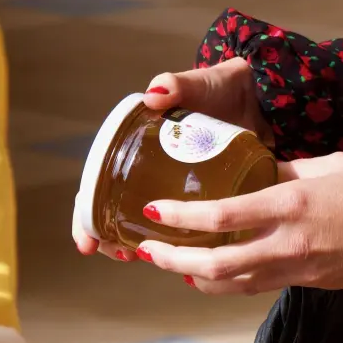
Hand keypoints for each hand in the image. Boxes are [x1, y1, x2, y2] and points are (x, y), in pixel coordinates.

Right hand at [72, 57, 270, 260]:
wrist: (256, 96)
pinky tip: (180, 256)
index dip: (86, 214)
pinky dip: (175, 241)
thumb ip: (176, 85)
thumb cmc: (219, 87)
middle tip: (118, 255)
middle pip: (114, 209)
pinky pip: (181, 224)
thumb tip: (154, 94)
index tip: (87, 242)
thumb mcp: (196, 84)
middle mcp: (148, 168)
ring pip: (144, 221)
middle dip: (107, 237)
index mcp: (136, 144)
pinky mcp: (203, 194)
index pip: (98, 182)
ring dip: (136, 242)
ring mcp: (174, 184)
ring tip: (139, 258)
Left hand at [135, 153, 342, 293]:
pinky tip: (216, 274)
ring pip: (234, 285)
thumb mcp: (331, 164)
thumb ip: (287, 169)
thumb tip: (258, 170)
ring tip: (172, 265)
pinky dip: (230, 282)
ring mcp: (300, 270)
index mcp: (292, 205)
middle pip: (216, 266)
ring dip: (196, 278)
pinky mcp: (311, 284)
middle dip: (174, 261)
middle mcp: (289, 243)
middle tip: (147, 252)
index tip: (152, 210)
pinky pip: (260, 286)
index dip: (180, 217)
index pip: (221, 216)